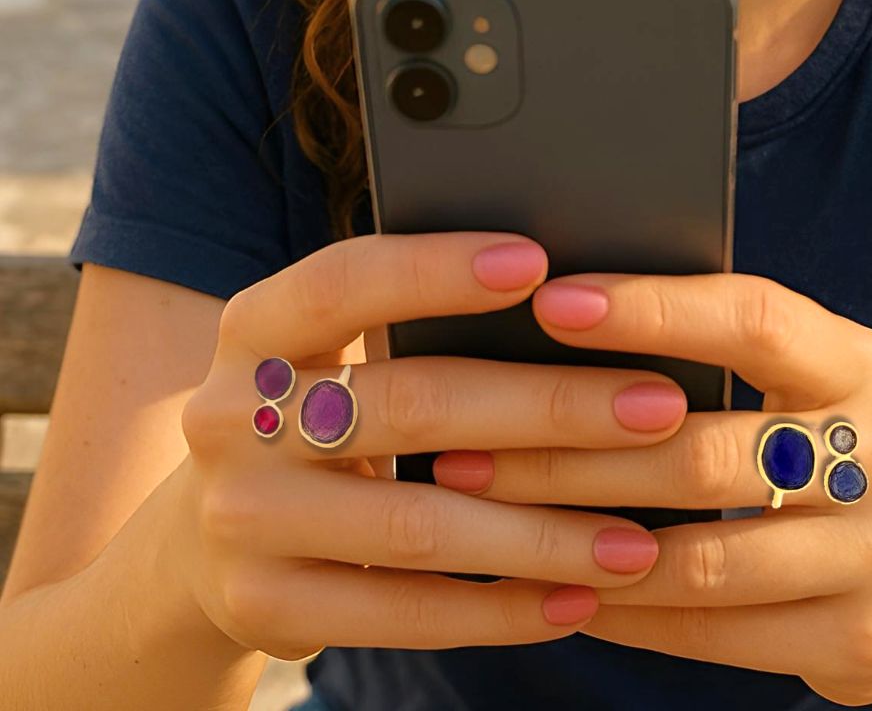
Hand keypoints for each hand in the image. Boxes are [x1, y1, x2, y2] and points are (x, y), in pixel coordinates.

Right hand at [172, 233, 695, 660]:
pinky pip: (401, 614)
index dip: (438, 269)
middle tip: (658, 408)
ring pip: (417, 524)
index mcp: (257, 327)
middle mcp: (233, 415)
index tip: (540, 262)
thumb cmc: (317, 411)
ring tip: (639, 539)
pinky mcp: (262, 604)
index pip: (345, 280)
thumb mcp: (334, 353)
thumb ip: (414, 327)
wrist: (209, 531)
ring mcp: (241, 517)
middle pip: (411, 403)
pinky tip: (576, 601)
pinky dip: (498, 609)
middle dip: (548, 407)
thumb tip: (576, 301)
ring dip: (544, 532)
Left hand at [432, 267, 871, 705]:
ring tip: (487, 521)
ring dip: (577, 541)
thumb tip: (561, 319)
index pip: (753, 320)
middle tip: (467, 447)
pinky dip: (622, 611)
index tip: (552, 301)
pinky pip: (710, 631)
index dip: (652, 309)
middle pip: (702, 451)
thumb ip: (714, 355)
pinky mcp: (864, 641)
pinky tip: (557, 586)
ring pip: (698, 557)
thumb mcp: (801, 385)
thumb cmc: (826, 452)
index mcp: (859, 364)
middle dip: (568, 453)